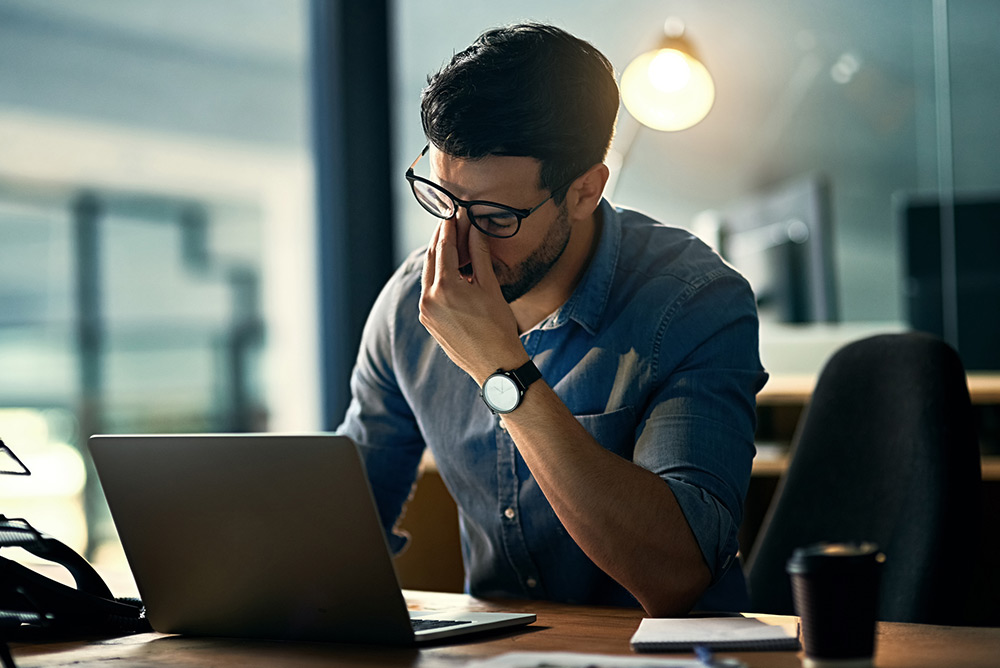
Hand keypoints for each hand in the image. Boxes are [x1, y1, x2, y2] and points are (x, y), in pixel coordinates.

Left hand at [419, 218, 526, 383]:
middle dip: (440, 239)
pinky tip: (450, 271)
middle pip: (431, 258)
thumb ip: (479, 255)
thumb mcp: (491, 287)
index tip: (453, 212)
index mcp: (445, 287)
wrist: (495, 365)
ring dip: (438, 258)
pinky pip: (429, 292)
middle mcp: (429, 299)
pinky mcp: (428, 321)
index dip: (449, 227)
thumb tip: (475, 228)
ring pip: (429, 275)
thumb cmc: (498, 327)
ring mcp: (426, 312)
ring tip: (451, 243)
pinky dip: (438, 277)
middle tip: (449, 222)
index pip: (444, 247)